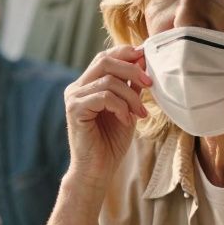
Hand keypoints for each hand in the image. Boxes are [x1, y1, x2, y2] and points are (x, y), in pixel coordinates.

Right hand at [64, 45, 150, 188]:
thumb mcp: (127, 108)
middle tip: (150, 83)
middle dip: (131, 69)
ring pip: (108, 81)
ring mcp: (74, 97)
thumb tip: (143, 62)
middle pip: (105, 61)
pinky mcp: (74, 109)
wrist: (98, 170)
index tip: (147, 59)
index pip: (105, 57)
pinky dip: (120, 107)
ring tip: (139, 113)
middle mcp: (77, 87)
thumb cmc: (111, 142)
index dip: (126, 53)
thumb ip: (131, 86)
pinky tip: (126, 120)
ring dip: (130, 96)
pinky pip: (104, 97)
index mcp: (87, 84)